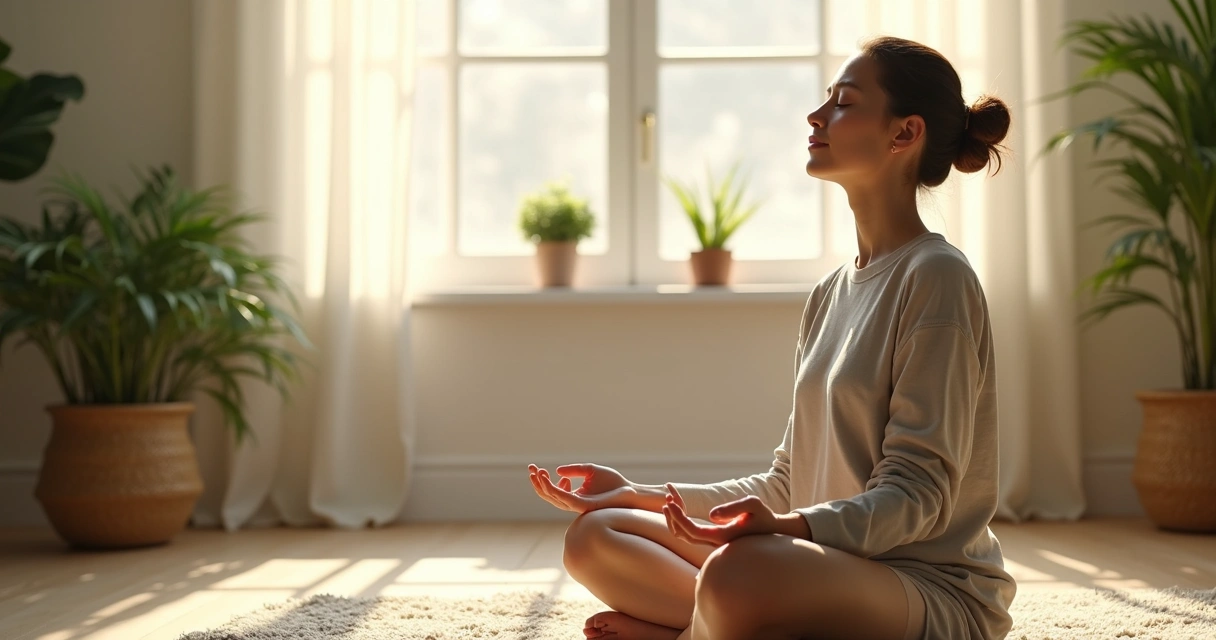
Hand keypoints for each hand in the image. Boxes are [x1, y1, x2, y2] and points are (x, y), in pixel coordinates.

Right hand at [527, 463, 637, 513]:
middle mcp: (574, 503)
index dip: (543, 480)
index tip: (539, 468)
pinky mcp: (583, 505)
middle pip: (549, 496)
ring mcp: (577, 506)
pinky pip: (564, 498)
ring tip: (537, 472)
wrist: (629, 492)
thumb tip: (558, 471)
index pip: (553, 491)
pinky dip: (554, 489)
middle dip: (538, 483)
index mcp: (575, 496)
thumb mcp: (591, 471)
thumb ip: (575, 470)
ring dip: (543, 485)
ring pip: (554, 498)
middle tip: (531, 468)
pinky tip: (547, 478)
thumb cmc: (613, 483)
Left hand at [662, 483, 780, 547]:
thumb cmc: (764, 516)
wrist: (774, 530)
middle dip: (673, 515)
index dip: (678, 517)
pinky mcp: (714, 537)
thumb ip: (733, 508)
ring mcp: (714, 541)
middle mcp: (715, 543)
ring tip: (671, 495)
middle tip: (668, 494)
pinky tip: (681, 502)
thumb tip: (711, 516)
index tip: (670, 502)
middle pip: (684, 535)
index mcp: (722, 537)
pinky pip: (691, 530)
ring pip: (685, 534)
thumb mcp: (753, 505)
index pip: (692, 532)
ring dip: (675, 517)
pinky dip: (683, 517)